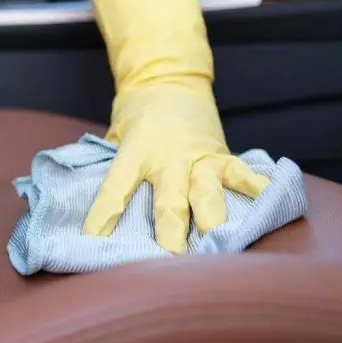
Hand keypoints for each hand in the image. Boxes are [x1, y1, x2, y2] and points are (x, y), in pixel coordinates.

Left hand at [82, 0, 268, 252]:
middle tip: (170, 260)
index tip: (95, 240)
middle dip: (170, 230)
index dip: (104, 213)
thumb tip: (70, 205)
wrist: (167, 82)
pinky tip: (271, 201)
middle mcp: (167, 157)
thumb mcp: (112, 142)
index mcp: (133, 153)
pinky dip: (257, 187)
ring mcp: (198, 157)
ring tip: (218, 241)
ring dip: (212, 217)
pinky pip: (242, 174)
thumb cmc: (134, 122)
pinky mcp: (222, 155)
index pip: (115, 186)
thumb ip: (103, 171)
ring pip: (207, 190)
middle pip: (168, 198)